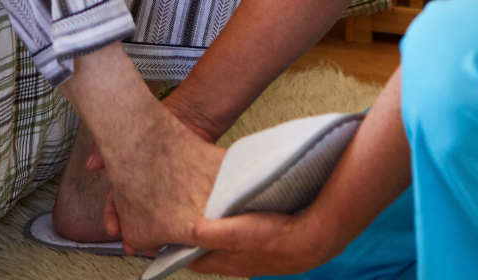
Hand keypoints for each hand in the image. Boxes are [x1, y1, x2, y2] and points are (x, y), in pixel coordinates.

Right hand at [88, 99, 217, 247]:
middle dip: (130, 232)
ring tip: (151, 245)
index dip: (112, 216)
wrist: (192, 117)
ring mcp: (166, 190)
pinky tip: (173, 233)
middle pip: (134, 214)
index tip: (113, 229)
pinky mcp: (185, 193)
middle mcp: (146, 184)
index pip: (116, 201)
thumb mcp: (127, 134)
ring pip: (154, 216)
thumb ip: (105, 147)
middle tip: (131, 245)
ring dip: (150, 231)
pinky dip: (173, 224)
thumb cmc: (157, 124)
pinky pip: (175, 212)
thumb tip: (91, 165)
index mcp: (130, 174)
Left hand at [189, 211, 323, 275]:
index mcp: (225, 262)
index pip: (193, 260)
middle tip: (183, 220)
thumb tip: (185, 230)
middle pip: (208, 252)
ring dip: (215, 233)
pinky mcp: (265, 245)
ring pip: (225, 246)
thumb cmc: (272, 238)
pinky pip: (241, 237)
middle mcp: (236, 263)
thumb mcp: (234, 234)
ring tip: (206, 214)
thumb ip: (208, 233)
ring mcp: (251, 256)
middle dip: (195, 239)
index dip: (179, 249)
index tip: (167, 235)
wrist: (310, 241)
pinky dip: (233, 227)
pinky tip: (235, 213)